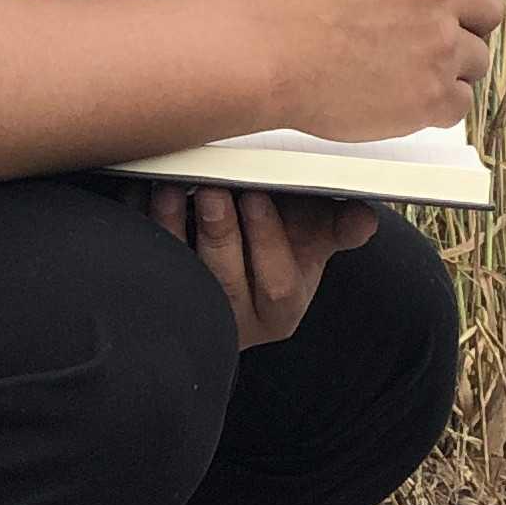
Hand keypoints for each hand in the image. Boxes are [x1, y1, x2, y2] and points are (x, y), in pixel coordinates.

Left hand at [147, 184, 375, 348]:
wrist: (242, 265)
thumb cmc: (286, 246)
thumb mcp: (318, 243)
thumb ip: (341, 229)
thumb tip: (365, 218)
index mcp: (281, 309)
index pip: (276, 283)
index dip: (266, 239)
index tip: (259, 194)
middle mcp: (235, 318)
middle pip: (224, 281)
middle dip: (219, 231)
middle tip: (215, 187)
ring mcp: (192, 308)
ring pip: (179, 273)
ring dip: (172, 226)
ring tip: (172, 185)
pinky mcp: (157, 289)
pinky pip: (145, 259)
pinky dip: (140, 222)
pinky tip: (142, 189)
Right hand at [243, 0, 503, 139]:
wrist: (266, 54)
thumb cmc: (294, 3)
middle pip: (488, 9)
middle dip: (466, 23)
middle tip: (432, 38)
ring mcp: (441, 45)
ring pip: (477, 59)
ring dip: (450, 66)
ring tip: (404, 71)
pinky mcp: (434, 95)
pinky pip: (461, 102)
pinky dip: (437, 104)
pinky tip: (403, 96)